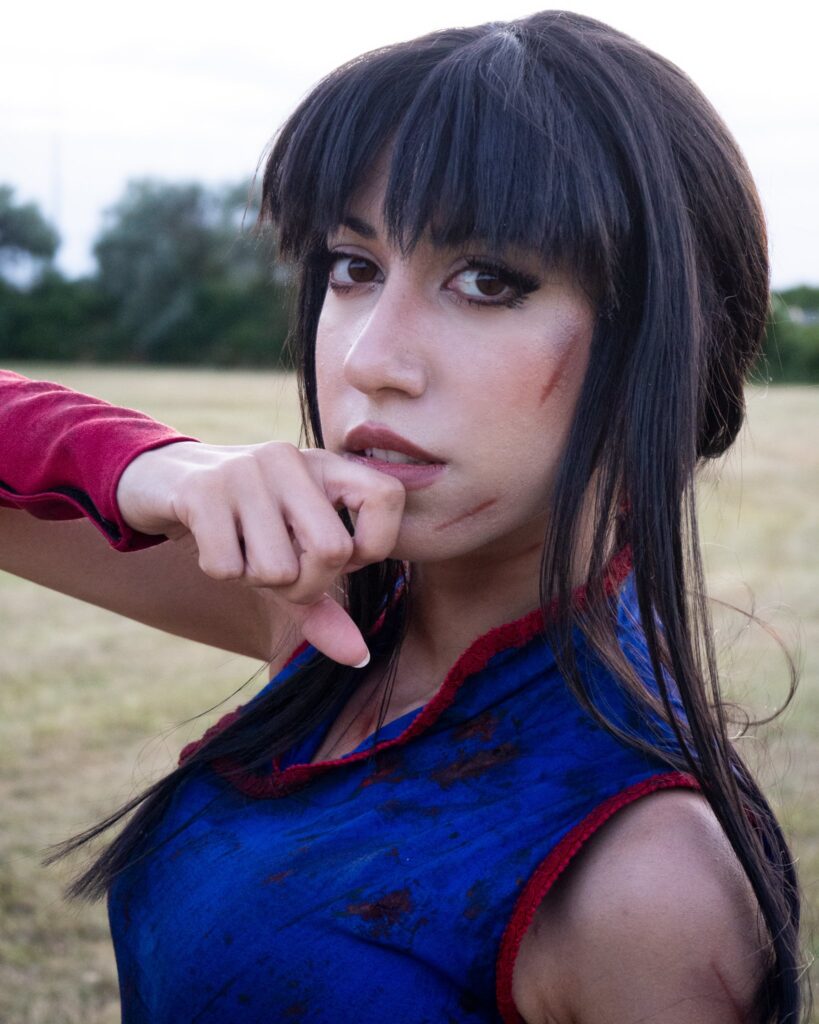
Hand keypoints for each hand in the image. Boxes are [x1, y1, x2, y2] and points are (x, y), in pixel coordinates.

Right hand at [116, 441, 405, 665]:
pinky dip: (220, 571)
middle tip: (282, 573)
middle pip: (333, 550)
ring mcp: (246, 471)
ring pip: (278, 569)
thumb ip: (325, 606)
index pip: (386, 498)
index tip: (340, 560)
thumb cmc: (242, 524)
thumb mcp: (289, 556)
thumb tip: (358, 657)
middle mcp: (292, 460)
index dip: (372, 546)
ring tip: (241, 550)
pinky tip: (212, 543)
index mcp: (326, 466)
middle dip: (308, 584)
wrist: (162, 480)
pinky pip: (229, 568)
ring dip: (256, 580)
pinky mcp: (202, 490)